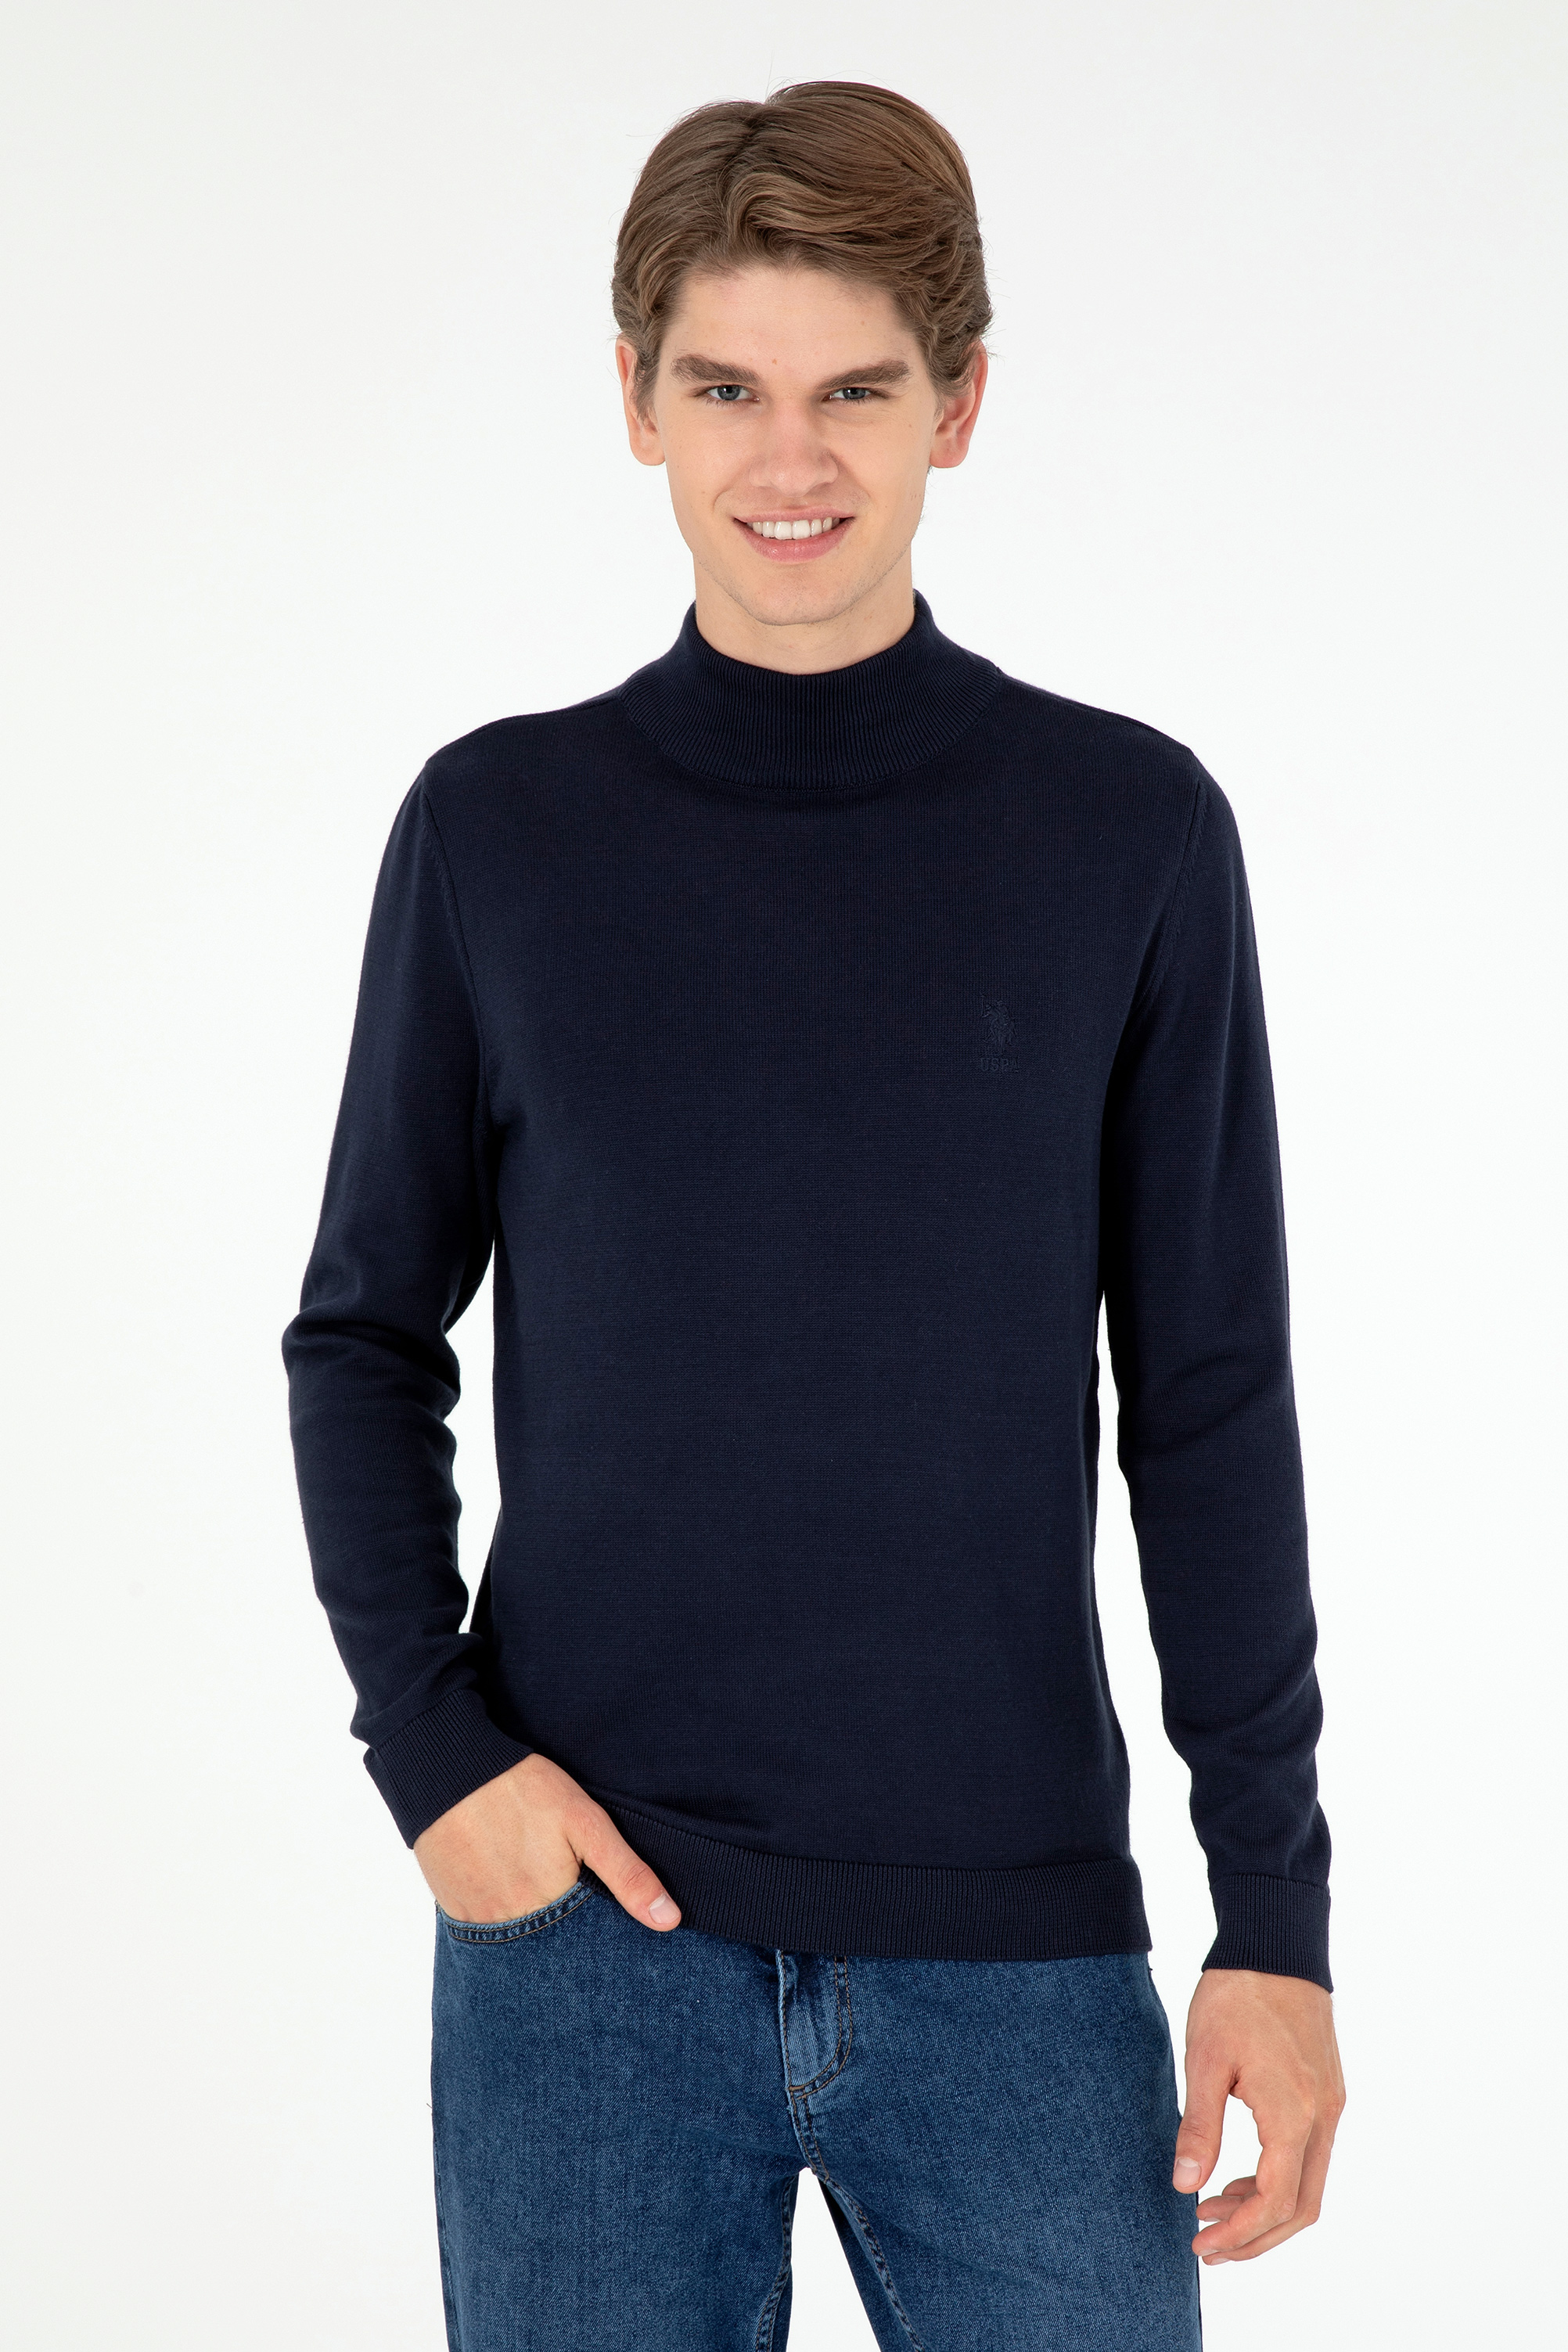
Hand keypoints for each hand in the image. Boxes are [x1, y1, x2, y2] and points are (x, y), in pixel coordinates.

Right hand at [412, 1751, 681, 1931]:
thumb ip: (628, 1874)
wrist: (450, 1769)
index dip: (600, 1946)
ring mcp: (478, 1922)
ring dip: (534, 1939)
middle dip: (567, 1949)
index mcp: (550, 1908)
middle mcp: (511, 1927)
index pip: (586, 1951)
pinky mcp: (455, 1911)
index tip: (611, 1943)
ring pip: (517, 1950)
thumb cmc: (524, 1790)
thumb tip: (670, 1922)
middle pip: (550, 1955)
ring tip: (542, 1906)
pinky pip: (485, 1936)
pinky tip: (511, 1899)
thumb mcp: (586, 1822)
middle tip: (572, 1918)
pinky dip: (502, 1925)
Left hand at [1172, 1967, 1344, 2263]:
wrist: (1276, 1942)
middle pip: (1301, 2208)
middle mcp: (1323, 2117)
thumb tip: (1184, 2186)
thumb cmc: (1236, 1994)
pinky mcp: (1327, 2092)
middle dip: (1254, 2237)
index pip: (1273, 2202)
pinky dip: (1277, 2179)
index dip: (1237, 2235)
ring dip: (1265, 2210)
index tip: (1199, 2244)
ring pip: (1309, 2185)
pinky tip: (1237, 2174)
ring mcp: (1331, 2105)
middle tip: (1206, 2245)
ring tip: (1211, 2209)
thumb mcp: (1204, 2060)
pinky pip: (1310, 2156)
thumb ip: (1199, 2127)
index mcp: (1293, 2114)